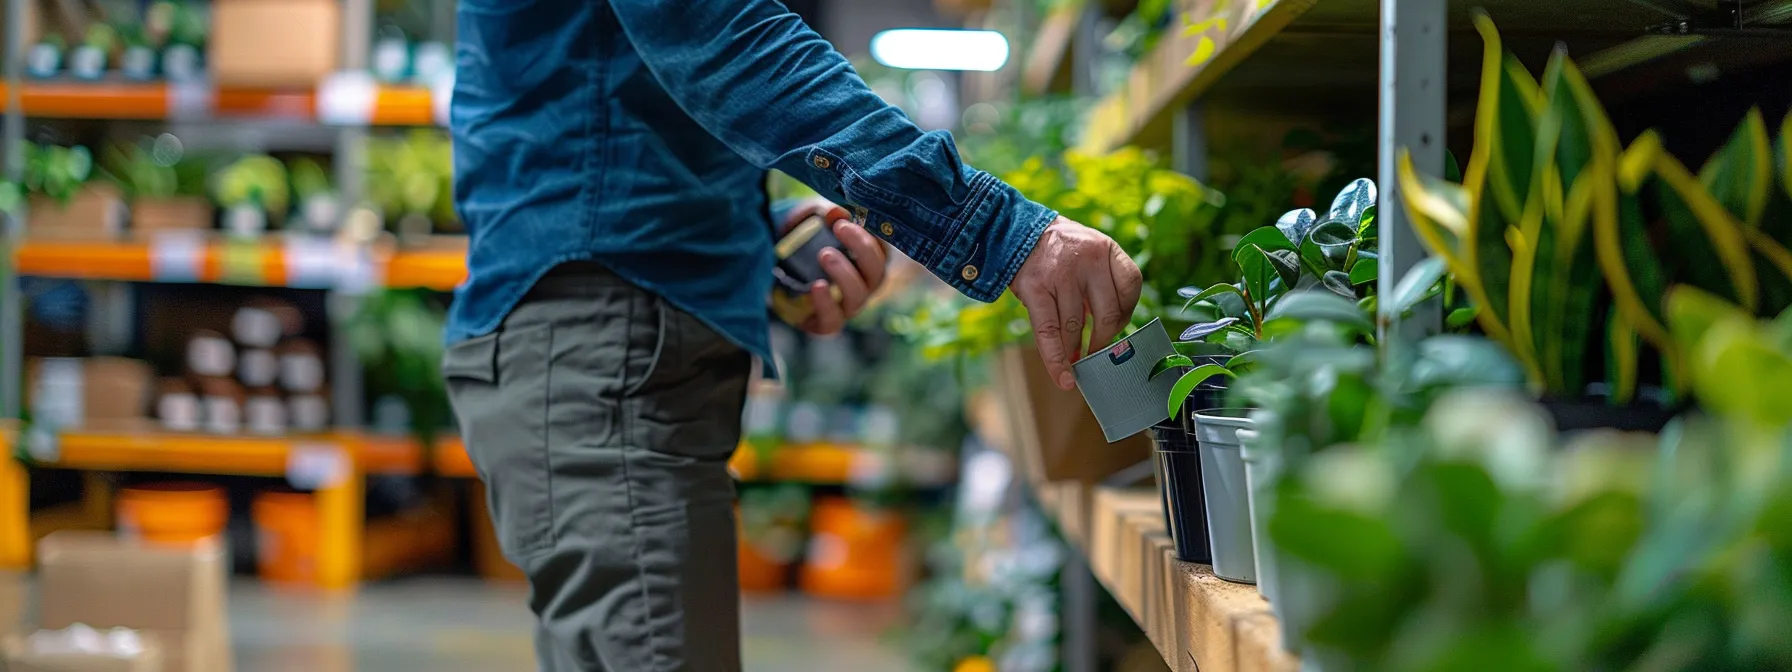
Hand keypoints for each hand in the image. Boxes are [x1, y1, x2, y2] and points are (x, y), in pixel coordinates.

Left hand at [779, 199, 888, 334]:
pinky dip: (826, 303)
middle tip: (841, 228)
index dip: (874, 232)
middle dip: (862, 248)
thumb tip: (837, 211)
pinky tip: (817, 286)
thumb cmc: (802, 242)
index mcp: (866, 258)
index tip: (853, 215)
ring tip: (825, 254)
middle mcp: (863, 284)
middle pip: (876, 271)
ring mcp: (847, 305)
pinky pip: (834, 319)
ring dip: (845, 274)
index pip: (883, 247)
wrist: (773, 271)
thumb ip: (824, 213)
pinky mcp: (827, 322)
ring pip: (858, 295)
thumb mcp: (811, 220)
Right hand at [1009, 216, 1142, 390]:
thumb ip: (1104, 281)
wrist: (1014, 231)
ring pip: (1076, 326)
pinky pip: (1049, 331)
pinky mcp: (1034, 288)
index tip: (1116, 326)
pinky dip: (1056, 360)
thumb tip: (1109, 332)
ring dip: (1076, 351)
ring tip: (1074, 364)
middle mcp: (1086, 259)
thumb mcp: (1089, 250)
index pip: (1131, 284)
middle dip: (1102, 341)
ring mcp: (1060, 274)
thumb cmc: (1058, 250)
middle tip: (1095, 353)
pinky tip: (1063, 377)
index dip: (1127, 311)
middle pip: (1107, 313)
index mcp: (1105, 248)